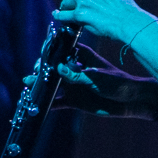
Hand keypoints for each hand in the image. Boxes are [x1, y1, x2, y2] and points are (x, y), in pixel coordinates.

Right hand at [26, 43, 157, 119]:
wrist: (130, 101)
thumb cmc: (118, 83)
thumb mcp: (98, 77)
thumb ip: (78, 75)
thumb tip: (58, 69)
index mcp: (82, 57)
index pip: (62, 51)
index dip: (50, 53)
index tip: (41, 57)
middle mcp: (75, 70)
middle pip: (53, 68)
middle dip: (41, 71)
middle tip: (32, 75)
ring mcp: (73, 85)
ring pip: (52, 85)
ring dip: (39, 87)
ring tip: (26, 86)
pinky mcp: (74, 100)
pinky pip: (57, 102)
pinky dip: (47, 104)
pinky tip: (35, 106)